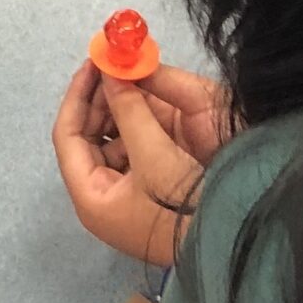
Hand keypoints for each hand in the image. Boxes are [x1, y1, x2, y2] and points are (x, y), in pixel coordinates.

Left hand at [51, 62, 231, 264]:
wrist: (234, 241)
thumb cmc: (185, 206)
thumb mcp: (155, 154)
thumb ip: (129, 109)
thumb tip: (110, 69)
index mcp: (90, 196)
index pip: (67, 136)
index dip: (77, 96)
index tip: (92, 62)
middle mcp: (101, 198)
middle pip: (89, 137)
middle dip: (101, 100)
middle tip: (116, 64)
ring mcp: (125, 198)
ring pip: (111, 142)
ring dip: (120, 110)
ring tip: (134, 77)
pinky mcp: (148, 195)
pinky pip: (134, 151)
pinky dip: (138, 126)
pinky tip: (150, 103)